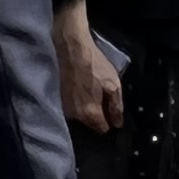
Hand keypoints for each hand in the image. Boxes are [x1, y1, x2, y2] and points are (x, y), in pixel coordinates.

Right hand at [52, 1, 123, 134]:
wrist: (72, 49)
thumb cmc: (95, 65)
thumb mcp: (113, 84)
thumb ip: (116, 107)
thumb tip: (117, 124)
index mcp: (90, 114)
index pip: (103, 129)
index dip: (110, 120)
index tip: (112, 110)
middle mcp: (76, 117)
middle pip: (92, 124)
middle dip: (99, 115)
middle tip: (104, 98)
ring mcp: (66, 109)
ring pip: (83, 117)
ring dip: (89, 109)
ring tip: (93, 92)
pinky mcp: (61, 100)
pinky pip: (75, 109)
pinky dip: (80, 103)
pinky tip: (84, 90)